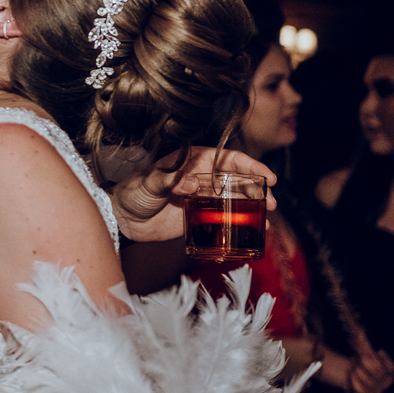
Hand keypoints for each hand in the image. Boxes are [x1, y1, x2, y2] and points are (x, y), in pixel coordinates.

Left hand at [110, 147, 277, 242]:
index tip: (267, 177)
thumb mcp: (149, 182)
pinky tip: (254, 233)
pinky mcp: (201, 218)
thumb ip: (168, 180)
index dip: (251, 165)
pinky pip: (225, 219)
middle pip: (238, 180)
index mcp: (194, 161)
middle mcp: (203, 178)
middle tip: (271, 203)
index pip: (228, 159)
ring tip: (267, 220)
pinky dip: (240, 225)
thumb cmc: (133, 190)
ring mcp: (203, 198)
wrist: (122, 216)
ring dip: (254, 208)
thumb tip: (189, 183)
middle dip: (258, 190)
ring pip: (235, 200)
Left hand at [348, 348, 393, 392]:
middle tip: (361, 358)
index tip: (378, 351)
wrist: (352, 375)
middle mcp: (385, 382)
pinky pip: (361, 389)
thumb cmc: (361, 362)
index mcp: (389, 372)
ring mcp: (377, 390)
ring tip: (355, 367)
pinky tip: (352, 374)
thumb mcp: (364, 352)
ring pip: (369, 381)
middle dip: (368, 363)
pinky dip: (355, 380)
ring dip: (359, 371)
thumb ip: (364, 344)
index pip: (391, 367)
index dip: (386, 359)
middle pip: (378, 372)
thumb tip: (360, 333)